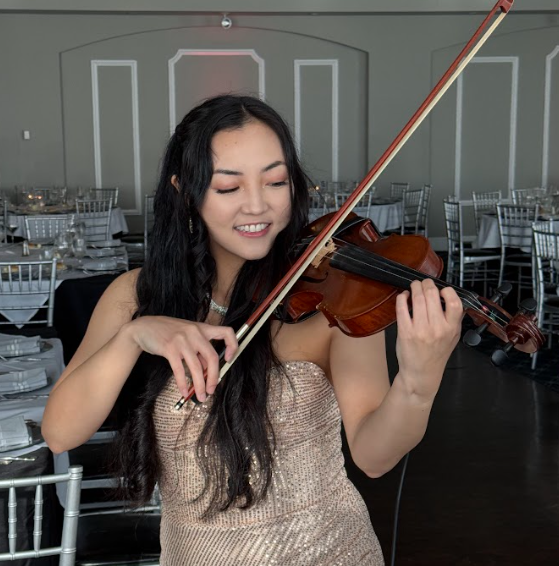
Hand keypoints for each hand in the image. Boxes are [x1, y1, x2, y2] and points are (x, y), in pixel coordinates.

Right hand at [127, 316, 237, 400]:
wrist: (144, 327)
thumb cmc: (167, 333)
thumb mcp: (186, 336)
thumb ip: (198, 350)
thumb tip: (207, 371)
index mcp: (202, 328)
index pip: (226, 332)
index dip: (233, 346)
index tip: (228, 360)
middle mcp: (194, 332)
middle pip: (212, 357)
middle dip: (214, 378)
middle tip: (212, 390)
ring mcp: (182, 340)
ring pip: (196, 367)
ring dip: (200, 385)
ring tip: (201, 396)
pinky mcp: (169, 348)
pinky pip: (180, 370)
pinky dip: (183, 384)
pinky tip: (184, 392)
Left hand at [395, 279, 462, 400]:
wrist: (421, 373)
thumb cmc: (436, 354)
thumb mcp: (453, 337)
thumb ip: (455, 319)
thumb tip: (453, 298)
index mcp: (451, 328)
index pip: (454, 302)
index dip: (447, 291)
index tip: (441, 289)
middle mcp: (437, 328)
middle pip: (432, 295)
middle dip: (427, 284)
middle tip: (424, 283)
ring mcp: (420, 329)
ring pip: (417, 298)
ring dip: (414, 287)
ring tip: (414, 286)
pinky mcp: (405, 331)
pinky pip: (402, 308)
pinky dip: (402, 298)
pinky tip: (403, 296)